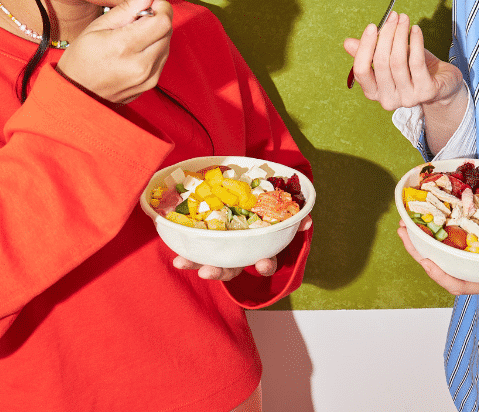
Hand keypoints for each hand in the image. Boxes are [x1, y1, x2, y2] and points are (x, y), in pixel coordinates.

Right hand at [56, 0, 172, 102]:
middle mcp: (141, 65)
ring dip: (157, 35)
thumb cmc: (81, 59)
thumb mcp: (97, 26)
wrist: (76, 94)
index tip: (148, 5)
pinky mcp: (151, 85)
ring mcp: (148, 78)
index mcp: (124, 47)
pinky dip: (155, 49)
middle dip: (158, 19)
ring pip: (167, 44)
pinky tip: (136, 50)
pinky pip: (162, 59)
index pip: (162, 20)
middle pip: (168, 31)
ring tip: (134, 37)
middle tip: (138, 20)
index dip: (159, 7)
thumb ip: (127, 8)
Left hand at [172, 215, 311, 280]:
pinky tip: (172, 245)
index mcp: (258, 251)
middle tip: (207, 272)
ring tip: (181, 262)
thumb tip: (306, 221)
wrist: (250, 205)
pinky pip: (192, 244)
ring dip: (194, 263)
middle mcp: (238, 255)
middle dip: (218, 272)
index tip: (262, 264)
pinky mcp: (204, 238)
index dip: (263, 265)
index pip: (264, 262)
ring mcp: (220, 249)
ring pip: (207, 260)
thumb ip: (294, 221)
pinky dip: (183, 246)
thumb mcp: (281, 220)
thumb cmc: (266, 217)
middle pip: (229, 268)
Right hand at [344, 12, 462, 110]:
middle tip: (393, 17)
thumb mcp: (388, 58)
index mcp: (373, 92)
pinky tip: (416, 30)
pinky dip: (415, 42)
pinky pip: (416, 62)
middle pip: (380, 63)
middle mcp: (388, 99)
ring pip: (398, 61)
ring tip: (404, 19)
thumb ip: (369, 52)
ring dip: (400, 35)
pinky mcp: (426, 92)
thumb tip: (348, 43)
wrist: (442, 83)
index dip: (365, 47)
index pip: (361, 70)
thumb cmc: (412, 69)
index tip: (372, 26)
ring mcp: (407, 98)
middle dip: (386, 35)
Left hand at [397, 220, 478, 294]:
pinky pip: (456, 237)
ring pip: (445, 252)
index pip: (462, 285)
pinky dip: (441, 227)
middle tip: (403, 232)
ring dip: (424, 239)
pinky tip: (432, 213)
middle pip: (444, 266)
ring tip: (407, 223)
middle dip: (421, 252)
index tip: (426, 262)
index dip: (442, 276)